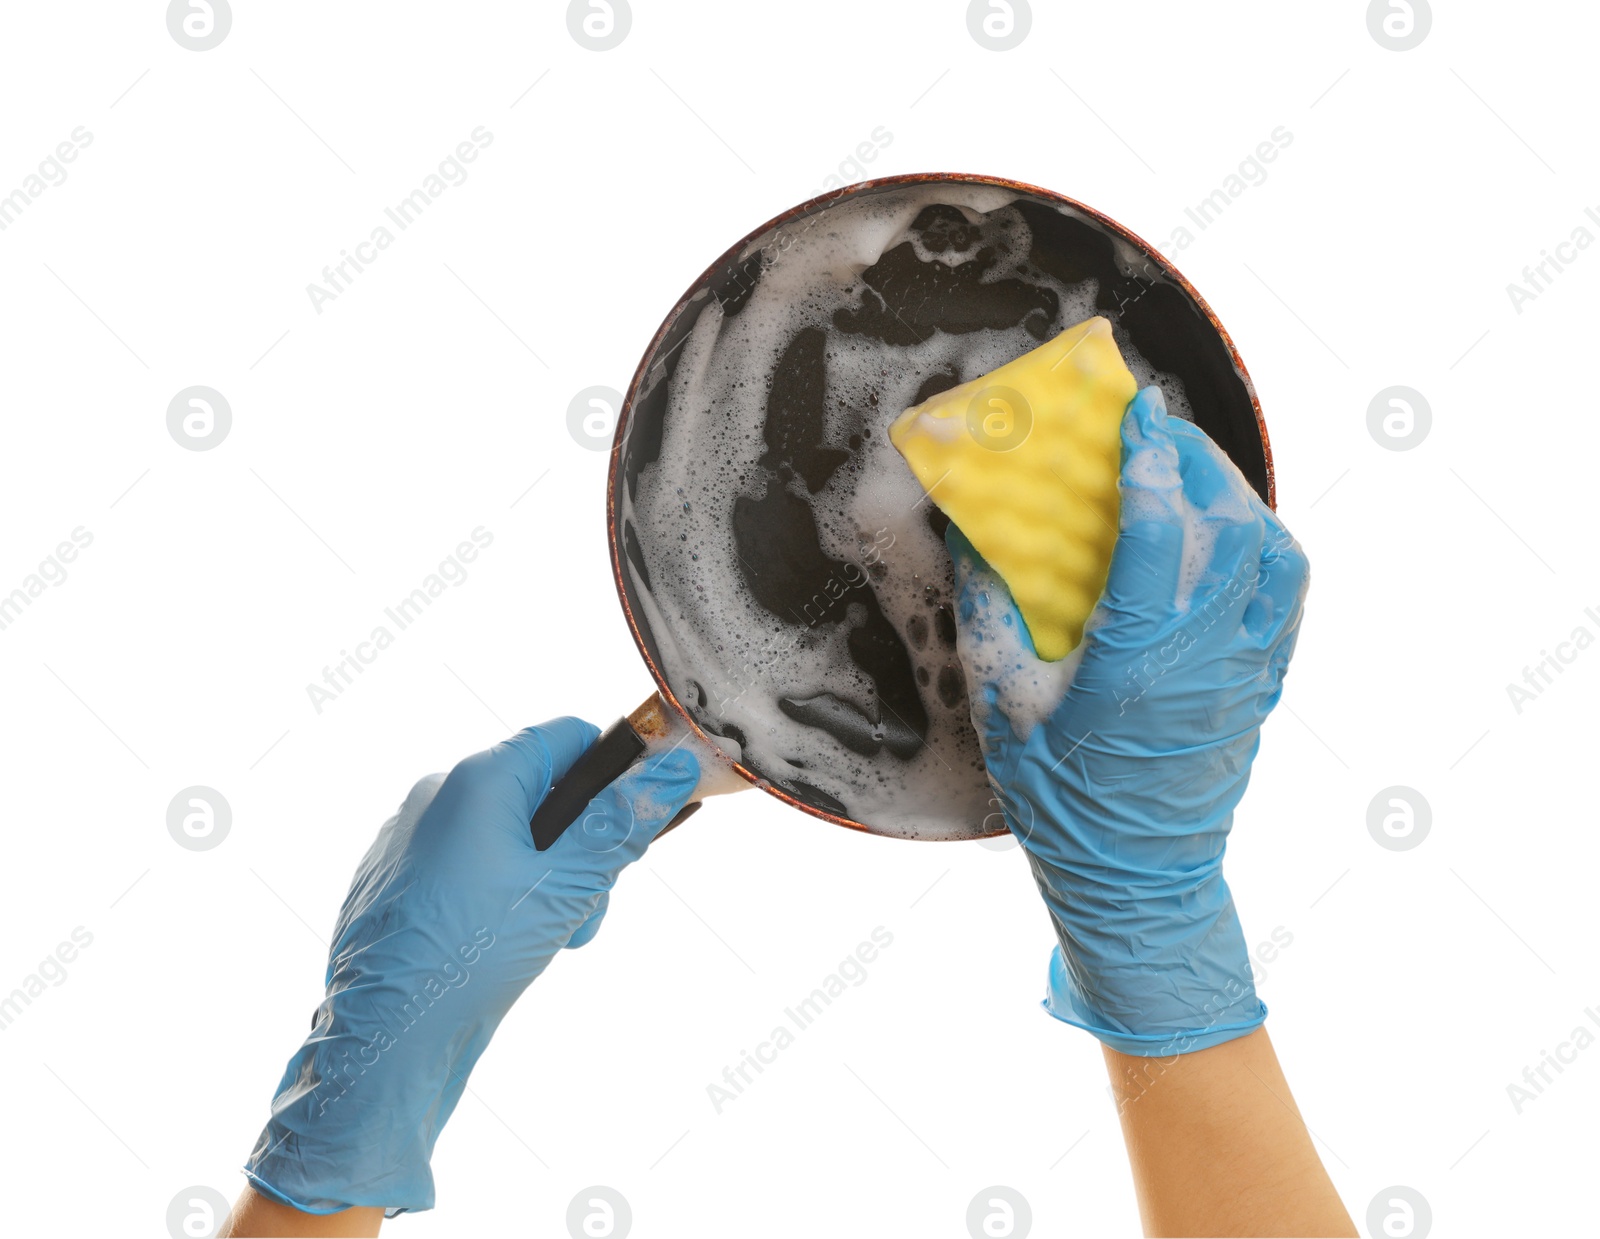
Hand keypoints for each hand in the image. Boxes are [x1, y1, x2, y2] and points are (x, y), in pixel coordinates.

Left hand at [242, 719, 699, 1214]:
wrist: (382, 1045)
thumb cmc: (470, 961)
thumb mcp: (566, 888)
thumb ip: (620, 824)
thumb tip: (672, 768)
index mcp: (478, 779)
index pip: (567, 736)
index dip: (614, 772)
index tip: (636, 821)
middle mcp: (438, 793)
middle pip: (540, 790)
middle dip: (580, 843)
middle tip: (589, 902)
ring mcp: (410, 836)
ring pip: (507, 833)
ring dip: (545, 877)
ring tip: (547, 938)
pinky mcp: (395, 879)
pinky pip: (467, 865)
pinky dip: (499, 895)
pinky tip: (501, 949)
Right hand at [947, 387, 1308, 1055]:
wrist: (1135, 882)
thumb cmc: (1062, 801)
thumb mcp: (1003, 706)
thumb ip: (989, 613)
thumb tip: (972, 535)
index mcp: (1137, 658)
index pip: (1159, 530)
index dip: (1150, 459)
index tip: (1138, 407)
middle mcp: (1205, 656)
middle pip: (1228, 527)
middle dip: (1196, 461)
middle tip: (1159, 426)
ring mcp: (1245, 672)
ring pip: (1272, 555)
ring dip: (1238, 497)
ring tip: (1194, 469)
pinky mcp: (1261, 687)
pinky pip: (1286, 598)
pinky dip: (1264, 546)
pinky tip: (1231, 532)